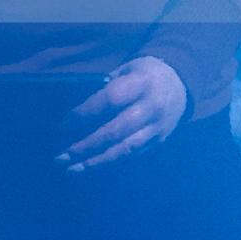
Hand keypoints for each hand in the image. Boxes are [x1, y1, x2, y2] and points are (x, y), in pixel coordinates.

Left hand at [59, 56, 187, 171]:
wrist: (180, 84)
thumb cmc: (142, 75)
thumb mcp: (125, 70)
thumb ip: (105, 88)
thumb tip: (73, 113)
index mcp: (141, 83)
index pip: (110, 100)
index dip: (86, 113)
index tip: (63, 125)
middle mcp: (151, 107)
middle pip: (115, 131)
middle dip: (85, 146)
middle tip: (60, 158)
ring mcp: (157, 127)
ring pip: (124, 149)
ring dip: (96, 162)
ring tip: (72, 169)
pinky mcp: (158, 141)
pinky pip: (132, 155)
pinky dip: (109, 162)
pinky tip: (91, 166)